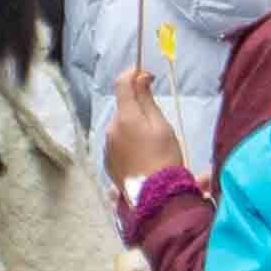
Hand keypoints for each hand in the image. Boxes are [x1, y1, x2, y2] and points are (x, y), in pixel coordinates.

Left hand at [107, 74, 188, 190]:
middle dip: (137, 106)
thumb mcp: (160, 125)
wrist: (155, 196)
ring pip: (120, 126)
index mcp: (125, 117)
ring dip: (132, 126)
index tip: (146, 75)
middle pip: (123, 108)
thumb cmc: (164, 157)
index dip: (133, 73)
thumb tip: (140, 77)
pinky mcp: (108, 162)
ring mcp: (107, 147)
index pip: (122, 83)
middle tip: (157, 119)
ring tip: (151, 142)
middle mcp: (111, 129)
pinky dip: (128, 142)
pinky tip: (142, 154)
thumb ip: (147, 100)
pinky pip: (117, 143)